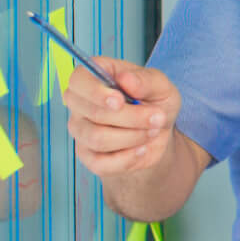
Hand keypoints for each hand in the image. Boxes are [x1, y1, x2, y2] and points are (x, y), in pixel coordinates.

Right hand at [63, 58, 182, 179]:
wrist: (159, 132)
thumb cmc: (155, 102)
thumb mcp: (161, 86)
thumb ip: (146, 80)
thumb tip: (126, 78)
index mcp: (93, 77)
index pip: (78, 80)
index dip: (96, 92)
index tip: (120, 101)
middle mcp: (79, 103)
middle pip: (93, 113)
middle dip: (132, 118)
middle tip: (158, 117)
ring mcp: (81, 130)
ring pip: (97, 138)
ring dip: (133, 136)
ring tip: (152, 131)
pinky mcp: (88, 155)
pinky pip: (100, 163)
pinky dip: (128, 158)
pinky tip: (142, 149)